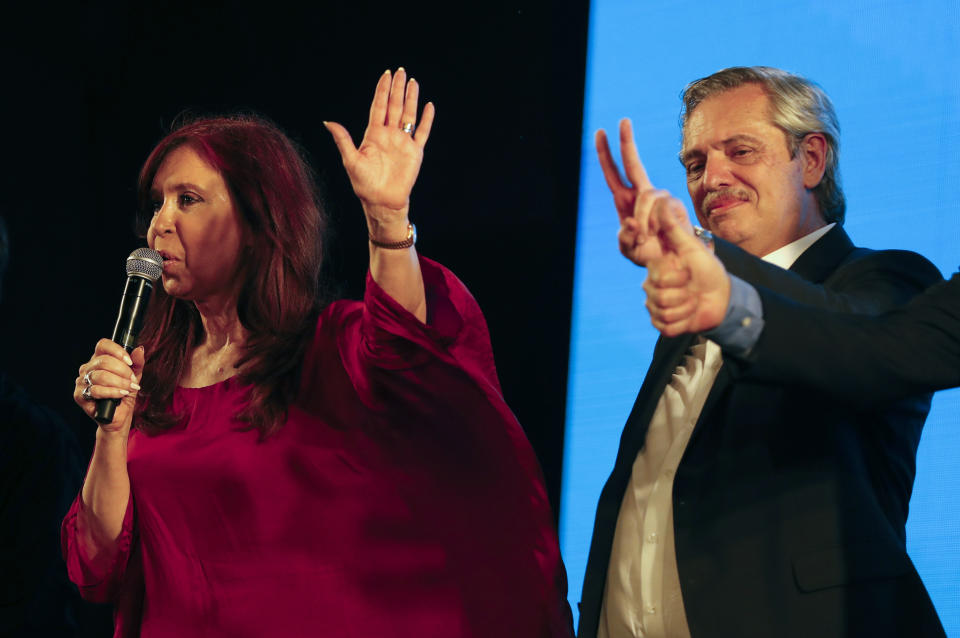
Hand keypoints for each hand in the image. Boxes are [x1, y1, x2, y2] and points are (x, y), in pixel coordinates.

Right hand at [74, 341, 143, 434]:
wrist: (119, 417)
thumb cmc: (124, 395)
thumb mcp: (135, 377)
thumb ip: (137, 363)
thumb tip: (139, 349)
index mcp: (98, 360)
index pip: (103, 345)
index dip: (117, 351)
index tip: (130, 361)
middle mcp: (87, 368)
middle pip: (103, 361)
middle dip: (122, 371)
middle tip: (133, 380)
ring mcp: (81, 381)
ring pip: (100, 376)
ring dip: (119, 382)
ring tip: (129, 388)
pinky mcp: (79, 395)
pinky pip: (95, 390)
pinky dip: (112, 392)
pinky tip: (121, 394)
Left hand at [325, 68, 435, 240]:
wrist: (382, 201)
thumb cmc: (364, 184)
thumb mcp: (350, 160)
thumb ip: (342, 139)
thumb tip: (328, 122)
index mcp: (373, 134)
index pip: (379, 106)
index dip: (382, 90)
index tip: (386, 74)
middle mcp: (389, 135)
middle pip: (394, 106)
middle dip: (397, 88)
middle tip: (400, 70)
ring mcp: (403, 142)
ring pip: (409, 115)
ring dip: (411, 99)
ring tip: (413, 82)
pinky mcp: (415, 152)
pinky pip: (422, 133)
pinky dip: (426, 120)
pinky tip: (429, 106)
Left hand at [596, 118, 692, 265]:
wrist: (671, 262)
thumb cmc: (648, 253)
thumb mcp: (628, 250)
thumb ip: (624, 239)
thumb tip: (631, 221)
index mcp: (625, 200)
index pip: (613, 173)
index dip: (605, 154)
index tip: (600, 132)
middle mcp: (642, 193)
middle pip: (633, 163)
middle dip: (626, 142)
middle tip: (623, 121)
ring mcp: (660, 196)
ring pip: (646, 196)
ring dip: (643, 220)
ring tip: (645, 238)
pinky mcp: (675, 204)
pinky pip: (662, 207)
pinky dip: (656, 224)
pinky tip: (659, 234)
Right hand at [643, 205, 730, 335]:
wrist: (722, 297)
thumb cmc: (708, 270)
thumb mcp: (692, 248)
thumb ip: (673, 228)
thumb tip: (662, 202)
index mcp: (657, 269)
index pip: (655, 276)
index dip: (674, 276)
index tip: (687, 271)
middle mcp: (652, 287)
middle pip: (658, 296)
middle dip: (683, 293)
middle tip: (693, 286)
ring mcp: (656, 306)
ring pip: (663, 312)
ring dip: (687, 308)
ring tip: (695, 299)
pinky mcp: (662, 323)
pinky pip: (666, 326)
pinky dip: (684, 322)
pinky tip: (690, 314)